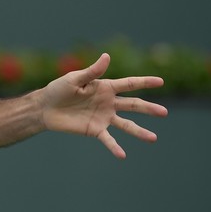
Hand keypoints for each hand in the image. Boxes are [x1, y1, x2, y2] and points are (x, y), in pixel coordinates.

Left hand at [39, 53, 167, 158]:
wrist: (46, 108)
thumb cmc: (59, 89)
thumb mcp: (75, 78)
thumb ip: (92, 71)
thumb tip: (107, 56)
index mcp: (105, 87)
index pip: (129, 84)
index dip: (145, 82)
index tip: (161, 81)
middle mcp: (108, 102)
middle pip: (133, 105)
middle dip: (148, 108)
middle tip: (164, 112)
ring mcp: (103, 117)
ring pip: (126, 125)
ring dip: (139, 131)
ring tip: (153, 138)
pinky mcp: (95, 130)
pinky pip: (108, 139)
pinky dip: (115, 147)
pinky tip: (123, 155)